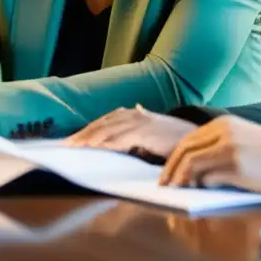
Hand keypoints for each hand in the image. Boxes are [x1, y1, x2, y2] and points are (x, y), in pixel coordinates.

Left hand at [65, 105, 195, 157]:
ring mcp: (140, 121)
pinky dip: (109, 141)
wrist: (195, 139)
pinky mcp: (147, 131)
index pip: (102, 122)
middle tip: (66, 146)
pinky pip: (123, 136)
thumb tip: (114, 135)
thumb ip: (130, 134)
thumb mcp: (148, 134)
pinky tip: (98, 146)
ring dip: (91, 137)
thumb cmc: (170, 139)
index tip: (69, 142)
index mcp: (131, 114)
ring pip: (109, 128)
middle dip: (83, 134)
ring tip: (76, 146)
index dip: (85, 131)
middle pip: (102, 124)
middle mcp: (133, 114)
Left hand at [158, 115, 260, 194]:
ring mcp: (230, 148)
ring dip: (180, 179)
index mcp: (224, 124)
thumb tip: (194, 171)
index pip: (188, 140)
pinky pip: (209, 177)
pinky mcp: (237, 166)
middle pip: (184, 150)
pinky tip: (196, 193)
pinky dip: (199, 186)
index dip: (174, 158)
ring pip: (192, 163)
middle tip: (164, 186)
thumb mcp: (243, 141)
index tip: (167, 173)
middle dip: (171, 169)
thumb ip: (219, 148)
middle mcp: (224, 132)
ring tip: (175, 192)